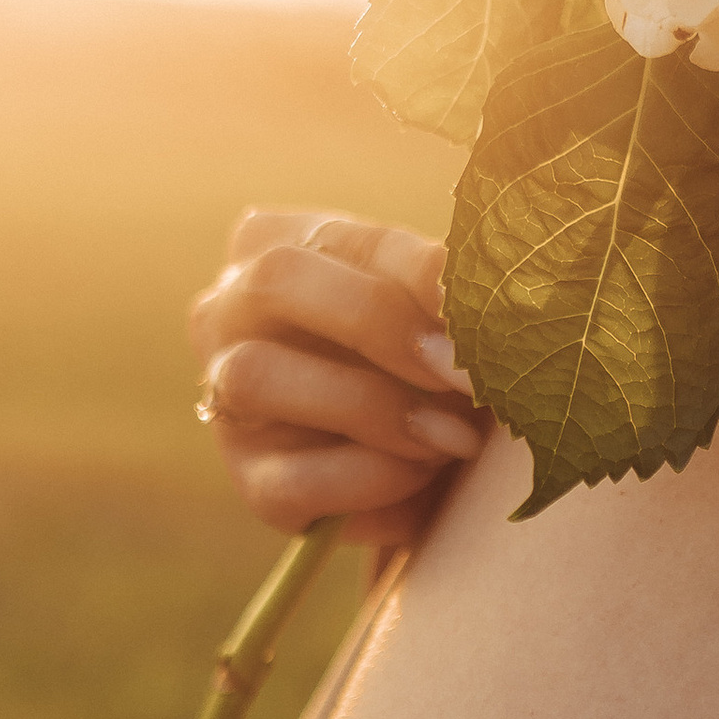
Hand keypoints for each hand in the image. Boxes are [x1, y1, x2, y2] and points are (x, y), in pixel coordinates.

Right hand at [188, 208, 486, 545]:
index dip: (419, 270)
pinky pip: (291, 478)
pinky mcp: (250, 481)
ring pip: (259, 378)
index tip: (482, 305)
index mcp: (277, 242)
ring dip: (376, 408)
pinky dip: (371, 478)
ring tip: (456, 437)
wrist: (432, 466)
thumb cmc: (432, 362)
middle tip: (463, 373)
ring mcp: (224, 396)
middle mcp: (229, 308)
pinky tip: (424, 474)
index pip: (346, 238)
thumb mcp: (436, 313)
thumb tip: (493, 293)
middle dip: (381, 325)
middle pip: (277, 280)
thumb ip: (448, 295)